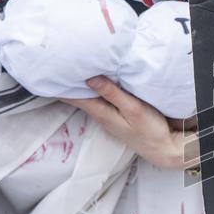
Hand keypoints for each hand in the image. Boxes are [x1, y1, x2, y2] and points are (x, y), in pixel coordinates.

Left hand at [61, 76, 194, 170]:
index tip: (50, 70)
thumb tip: (89, 78)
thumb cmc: (150, 130)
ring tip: (74, 68)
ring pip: (90, 97)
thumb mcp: (133, 108)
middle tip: (59, 64)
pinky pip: (101, 99)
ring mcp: (109, 117)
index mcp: (102, 113)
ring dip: (82, 84)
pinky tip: (96, 81)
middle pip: (79, 96)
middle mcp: (101, 115)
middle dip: (69, 81)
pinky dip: (95, 89)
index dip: (60, 85)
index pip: (74, 97)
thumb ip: (112, 93)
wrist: (164, 149)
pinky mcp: (117, 116)